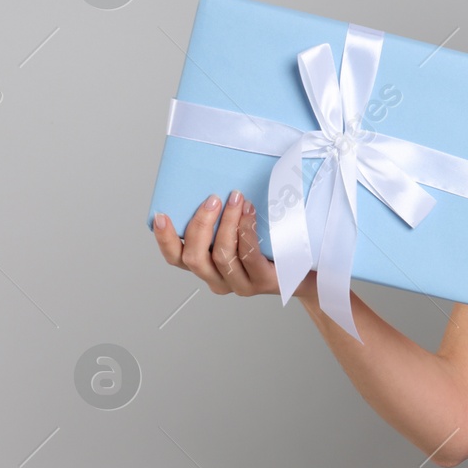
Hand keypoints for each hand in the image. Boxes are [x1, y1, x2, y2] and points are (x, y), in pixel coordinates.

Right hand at [152, 190, 316, 299]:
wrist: (306, 269)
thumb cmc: (271, 244)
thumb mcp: (240, 230)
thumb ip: (223, 218)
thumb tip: (215, 183)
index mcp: (207, 267)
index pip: (176, 258)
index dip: (165, 239)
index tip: (161, 215)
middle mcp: (219, 279)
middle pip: (194, 258)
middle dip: (200, 225)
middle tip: (212, 198)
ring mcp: (241, 284)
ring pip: (222, 255)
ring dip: (227, 223)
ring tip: (237, 199)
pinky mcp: (264, 282)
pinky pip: (249, 256)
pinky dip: (246, 231)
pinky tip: (251, 213)